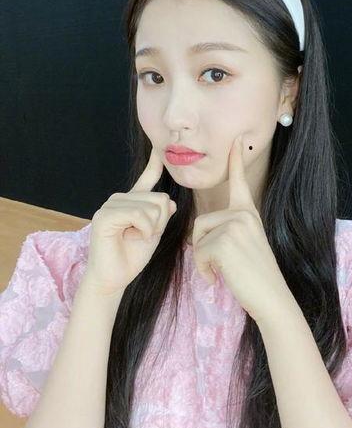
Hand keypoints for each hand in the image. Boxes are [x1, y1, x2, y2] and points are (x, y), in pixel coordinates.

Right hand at [85, 148, 176, 295]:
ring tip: (135, 238)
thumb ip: (161, 215)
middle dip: (159, 222)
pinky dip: (143, 229)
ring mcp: (111, 205)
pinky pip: (139, 214)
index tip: (159, 148)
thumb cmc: (132, 257)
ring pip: (151, 207)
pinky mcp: (105, 215)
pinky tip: (133, 237)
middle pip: (159, 198)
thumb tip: (170, 201)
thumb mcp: (154, 233)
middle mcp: (120, 198)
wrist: (114, 278)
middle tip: (142, 236)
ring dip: (150, 228)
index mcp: (132, 201)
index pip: (147, 178)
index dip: (154, 163)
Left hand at [192, 134, 293, 324]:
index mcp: (249, 213)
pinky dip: (203, 270)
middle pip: (201, 222)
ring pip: (197, 238)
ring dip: (203, 260)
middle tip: (222, 267)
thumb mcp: (246, 244)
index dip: (236, 160)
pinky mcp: (224, 241)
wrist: (271, 297)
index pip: (240, 181)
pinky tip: (218, 279)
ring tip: (222, 272)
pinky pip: (198, 252)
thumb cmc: (256, 277)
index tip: (237, 138)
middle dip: (202, 248)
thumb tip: (204, 230)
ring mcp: (234, 225)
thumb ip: (229, 230)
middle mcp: (243, 214)